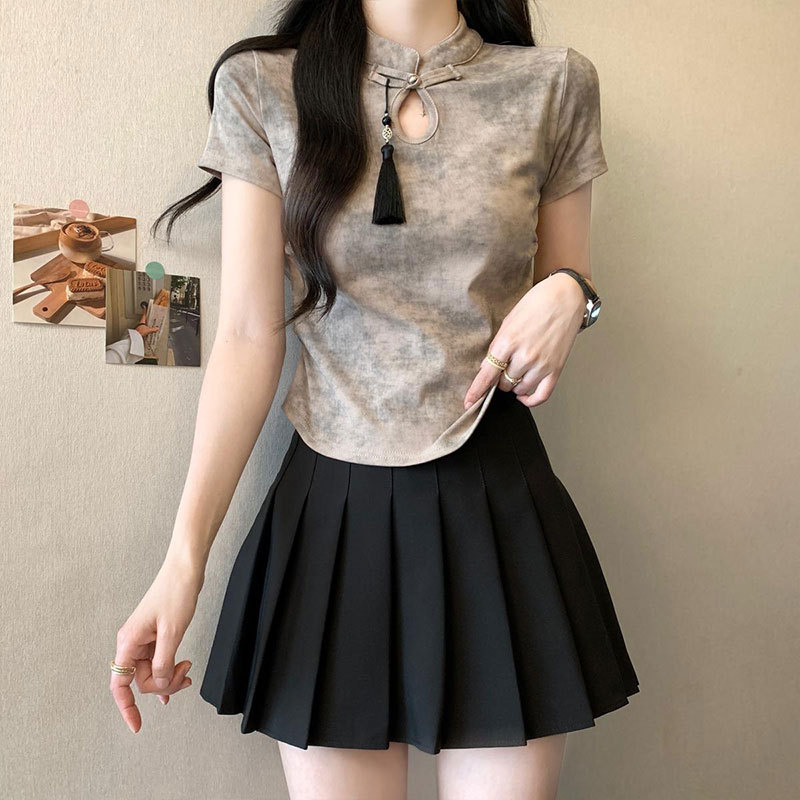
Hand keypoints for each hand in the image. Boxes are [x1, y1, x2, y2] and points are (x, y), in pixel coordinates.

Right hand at [110, 558, 203, 732]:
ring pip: (152, 671)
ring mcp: (144, 638)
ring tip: (188, 669)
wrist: (185, 569)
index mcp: (128, 642)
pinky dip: (169, 670)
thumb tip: (158, 686)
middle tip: (186, 675)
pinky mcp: (156, 634)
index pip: (120, 685)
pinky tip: (179, 677)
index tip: (137, 726)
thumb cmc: (176, 594)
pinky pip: (159, 661)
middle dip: (163, 684)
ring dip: (170, 676)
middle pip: (141, 680)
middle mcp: (132, 642)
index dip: (127, 708)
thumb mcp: (172, 632)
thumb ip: (163, 663)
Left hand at [464, 272, 585, 408]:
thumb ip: (497, 346)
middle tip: (503, 367)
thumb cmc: (536, 304)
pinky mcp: (556, 369)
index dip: (477, 391)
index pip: (487, 374)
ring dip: (514, 385)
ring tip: (516, 372)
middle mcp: (525, 356)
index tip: (469, 402)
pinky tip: (523, 395)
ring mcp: (542, 364)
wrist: (565, 296)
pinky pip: (541, 395)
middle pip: (503, 384)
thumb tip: (487, 368)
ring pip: (519, 389)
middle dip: (499, 379)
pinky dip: (530, 400)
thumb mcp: (508, 321)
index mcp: (508, 342)